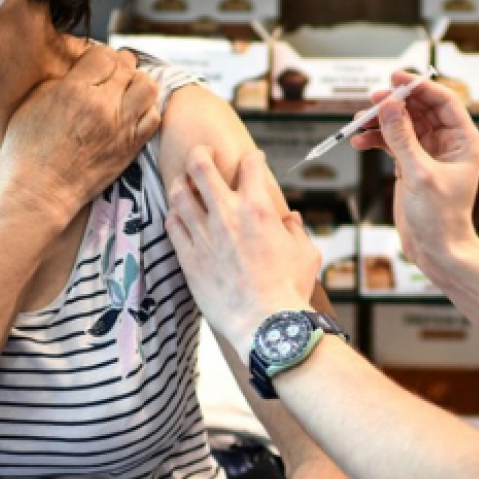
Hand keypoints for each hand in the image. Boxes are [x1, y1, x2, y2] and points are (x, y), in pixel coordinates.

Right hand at [0, 44, 159, 224]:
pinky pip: (153, 118)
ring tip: (127, 89)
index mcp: (74, 91)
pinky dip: (148, 109)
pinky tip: (134, 112)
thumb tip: (78, 72)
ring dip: (139, 83)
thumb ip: (58, 83)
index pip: (103, 54)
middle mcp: (103, 106)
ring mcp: (121, 127)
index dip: (101, 54)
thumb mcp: (31, 106)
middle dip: (121, 63)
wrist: (41, 193)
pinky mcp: (131, 147)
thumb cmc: (26, 152)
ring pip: (148, 88)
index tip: (96, 61)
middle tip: (114, 70)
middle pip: (127, 66)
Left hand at [166, 147, 319, 355]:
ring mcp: (204, 234)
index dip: (252, 158)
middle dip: (201, 153)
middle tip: (204, 154)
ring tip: (186, 184)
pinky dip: (175, 215)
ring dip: (182, 183)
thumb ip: (297, 231)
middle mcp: (227, 214)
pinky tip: (180, 217)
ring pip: (179, 193)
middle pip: (201, 166)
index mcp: (259, 208)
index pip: (250, 164)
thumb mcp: (306, 254)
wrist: (266, 324)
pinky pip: (172, 225)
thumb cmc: (290, 290)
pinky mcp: (189, 257)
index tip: (251, 162)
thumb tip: (291, 219)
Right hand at [351, 71, 478, 275]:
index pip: (443, 101)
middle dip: (394, 103)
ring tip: (358, 124)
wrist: (437, 250)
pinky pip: (392, 142)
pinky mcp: (411, 164)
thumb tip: (388, 105)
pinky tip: (360, 141)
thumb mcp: (419, 174)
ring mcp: (428, 153)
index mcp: (464, 140)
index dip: (419, 87)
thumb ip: (401, 138)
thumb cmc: (440, 217)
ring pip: (402, 124)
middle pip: (419, 109)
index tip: (395, 79)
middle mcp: (448, 142)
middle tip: (371, 101)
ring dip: (380, 122)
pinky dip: (376, 139)